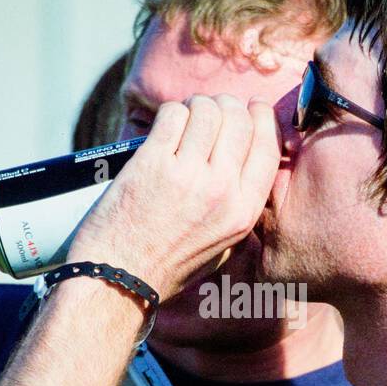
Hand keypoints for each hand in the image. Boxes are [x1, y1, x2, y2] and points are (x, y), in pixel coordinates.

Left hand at [67, 94, 280, 300]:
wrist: (119, 279)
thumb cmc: (167, 265)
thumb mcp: (223, 246)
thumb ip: (238, 206)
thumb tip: (242, 160)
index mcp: (243, 212)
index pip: (267, 147)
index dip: (261, 118)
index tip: (252, 107)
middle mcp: (221, 191)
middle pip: (238, 120)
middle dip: (225, 105)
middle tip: (209, 110)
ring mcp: (188, 175)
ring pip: (206, 110)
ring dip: (195, 106)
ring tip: (184, 116)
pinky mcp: (153, 163)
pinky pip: (172, 115)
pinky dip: (170, 112)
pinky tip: (163, 126)